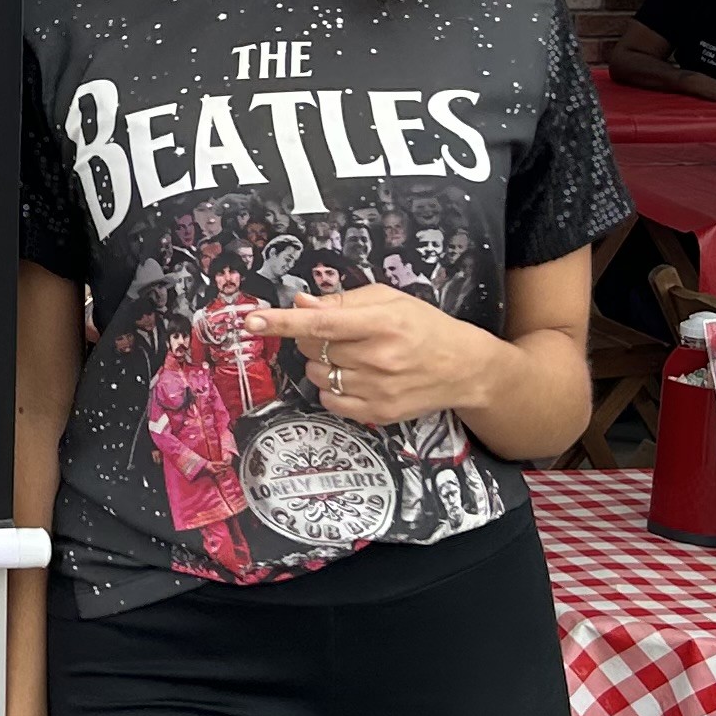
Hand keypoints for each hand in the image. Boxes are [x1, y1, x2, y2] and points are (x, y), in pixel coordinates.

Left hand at [278, 286, 508, 428]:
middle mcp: (378, 358)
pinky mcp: (377, 414)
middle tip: (338, 333)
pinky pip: (329, 401)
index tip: (251, 321)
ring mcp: (377, 390)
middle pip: (313, 348)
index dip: (282, 322)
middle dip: (311, 338)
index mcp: (382, 323)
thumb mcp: (390, 300)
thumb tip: (300, 302)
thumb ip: (343, 301)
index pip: (321, 323)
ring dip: (322, 362)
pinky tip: (354, 377)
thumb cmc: (424, 327)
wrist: (464, 369)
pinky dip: (331, 387)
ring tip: (353, 356)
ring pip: (317, 374)